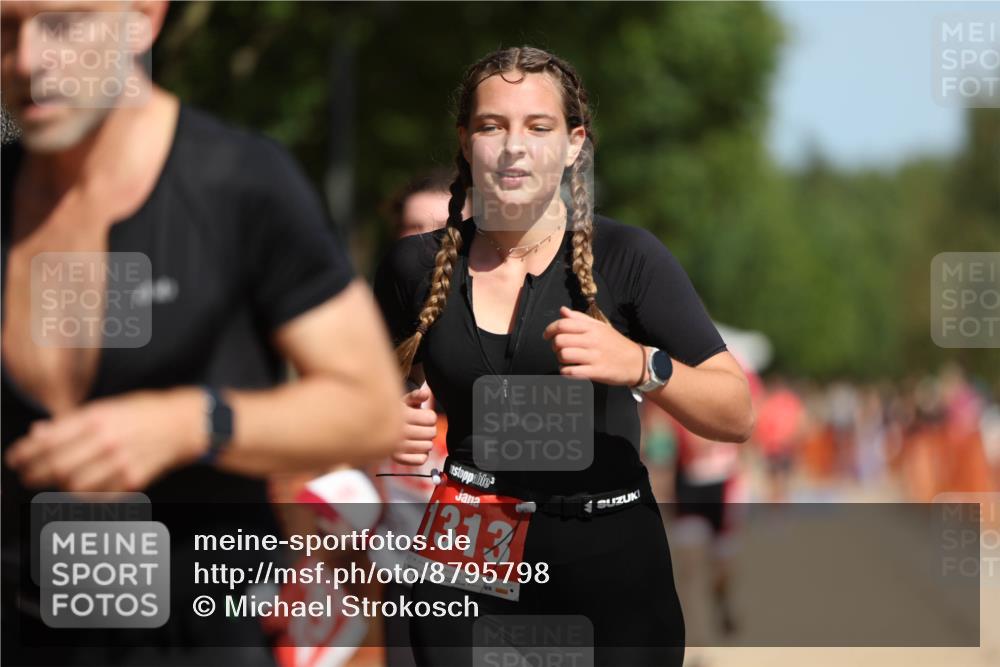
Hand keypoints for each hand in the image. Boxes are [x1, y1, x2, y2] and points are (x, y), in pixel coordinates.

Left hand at [4, 388, 206, 492]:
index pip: (49, 440)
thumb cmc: (144, 411)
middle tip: (28, 477)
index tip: (15, 459)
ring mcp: (121, 462)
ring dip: (59, 488)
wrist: (184, 424)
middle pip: (58, 467)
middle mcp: (108, 440)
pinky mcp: (134, 480)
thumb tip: (38, 432)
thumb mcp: (107, 406)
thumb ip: (72, 420)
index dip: (26, 453)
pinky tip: (79, 492)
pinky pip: (99, 497)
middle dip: (36, 475)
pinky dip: (83, 498)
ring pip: (75, 486)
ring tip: (55, 484)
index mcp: (98, 418)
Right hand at [393, 384, 436, 465]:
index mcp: (400, 414)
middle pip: (431, 433)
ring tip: (416, 436)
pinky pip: (421, 460)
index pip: (431, 419)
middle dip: (429, 428)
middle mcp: (397, 431)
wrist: (375, 424)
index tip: (422, 416)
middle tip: (420, 426)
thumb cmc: (395, 411)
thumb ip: (417, 395)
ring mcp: (397, 447)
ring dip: (426, 441)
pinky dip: (422, 455)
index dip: (430, 416)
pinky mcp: (397, 458)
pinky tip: (414, 447)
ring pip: (428, 446)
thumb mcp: (404, 399)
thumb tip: (426, 394)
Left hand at [543, 305, 646, 385]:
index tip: (547, 336)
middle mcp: (593, 340)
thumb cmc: (615, 343)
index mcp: (592, 328)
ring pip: (564, 355)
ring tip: (565, 360)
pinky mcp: (597, 372)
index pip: (563, 324)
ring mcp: (595, 357)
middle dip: (554, 346)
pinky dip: (566, 371)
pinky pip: (572, 372)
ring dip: (560, 359)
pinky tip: (570, 370)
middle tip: (558, 349)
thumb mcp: (600, 327)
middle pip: (560, 340)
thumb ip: (580, 318)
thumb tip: (562, 310)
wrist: (636, 362)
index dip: (550, 330)